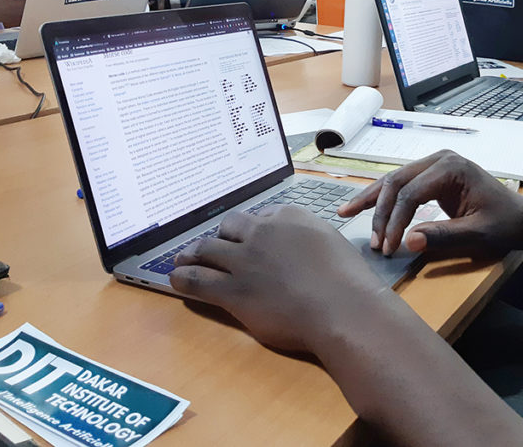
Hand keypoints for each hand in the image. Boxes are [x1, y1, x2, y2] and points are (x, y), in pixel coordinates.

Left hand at [170, 206, 385, 352]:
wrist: (342, 307)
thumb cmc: (348, 279)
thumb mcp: (331, 241)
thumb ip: (308, 238)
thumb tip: (300, 246)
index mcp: (289, 216)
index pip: (261, 215)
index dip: (254, 228)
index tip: (252, 237)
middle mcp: (261, 232)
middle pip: (230, 227)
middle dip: (222, 237)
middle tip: (217, 247)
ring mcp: (243, 261)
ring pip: (207, 249)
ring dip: (193, 253)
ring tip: (183, 258)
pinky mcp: (232, 291)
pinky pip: (197, 280)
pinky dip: (182, 278)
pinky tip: (175, 279)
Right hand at [338, 150, 522, 256]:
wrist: (519, 217)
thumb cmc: (503, 224)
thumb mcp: (478, 234)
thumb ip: (444, 236)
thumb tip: (409, 241)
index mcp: (451, 167)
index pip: (411, 193)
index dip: (395, 221)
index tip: (388, 247)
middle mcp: (439, 159)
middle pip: (396, 182)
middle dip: (379, 212)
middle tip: (372, 242)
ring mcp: (433, 165)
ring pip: (392, 180)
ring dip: (371, 200)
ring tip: (344, 213)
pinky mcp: (429, 176)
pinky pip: (400, 185)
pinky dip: (380, 198)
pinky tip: (358, 206)